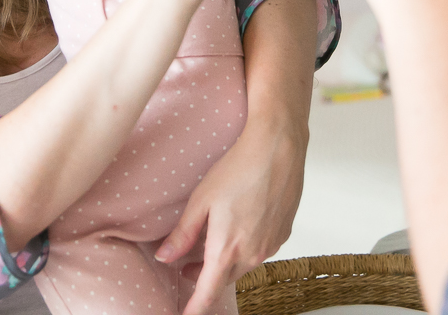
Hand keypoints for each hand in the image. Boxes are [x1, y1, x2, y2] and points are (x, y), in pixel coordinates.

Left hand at [154, 114, 307, 314]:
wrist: (278, 149)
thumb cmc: (239, 169)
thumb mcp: (201, 200)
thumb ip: (182, 234)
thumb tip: (164, 258)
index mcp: (227, 250)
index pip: (207, 293)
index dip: (194, 308)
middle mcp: (252, 255)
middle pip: (224, 279)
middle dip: (205, 278)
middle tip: (186, 267)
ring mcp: (270, 246)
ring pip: (242, 265)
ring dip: (225, 261)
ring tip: (210, 243)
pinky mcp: (283, 234)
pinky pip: (259, 251)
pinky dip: (244, 247)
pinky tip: (238, 226)